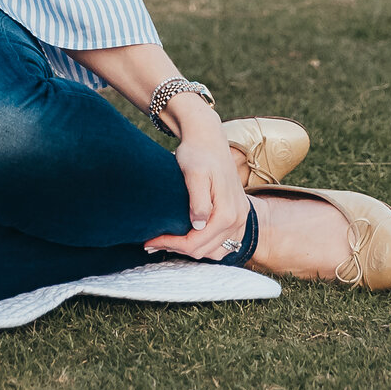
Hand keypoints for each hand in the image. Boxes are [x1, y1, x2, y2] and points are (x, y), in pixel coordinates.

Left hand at [145, 124, 250, 262]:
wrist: (208, 138)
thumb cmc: (197, 154)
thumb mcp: (195, 175)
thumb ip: (198, 202)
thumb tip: (198, 226)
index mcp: (227, 213)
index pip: (196, 243)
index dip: (171, 245)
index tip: (150, 241)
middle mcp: (238, 219)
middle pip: (205, 250)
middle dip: (177, 248)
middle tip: (154, 242)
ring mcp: (240, 218)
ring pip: (216, 251)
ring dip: (192, 250)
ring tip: (169, 242)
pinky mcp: (237, 214)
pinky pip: (224, 242)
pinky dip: (206, 245)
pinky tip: (188, 237)